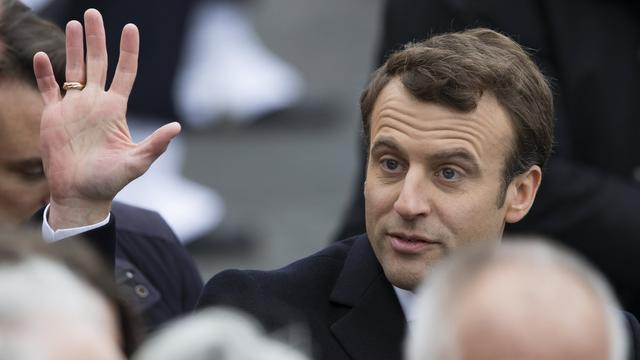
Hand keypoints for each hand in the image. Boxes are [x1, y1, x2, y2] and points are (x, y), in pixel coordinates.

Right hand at [33, 9, 180, 228]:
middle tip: (93, 13)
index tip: (131, 27)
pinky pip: (49, 89)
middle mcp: (95, 103)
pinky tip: (43, 56)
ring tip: (73, 23)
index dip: (128, 51)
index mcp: (115, 110)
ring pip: (74, 69)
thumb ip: (156, 144)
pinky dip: (45, 73)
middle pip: (98, 63)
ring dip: (73, 47)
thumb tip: (177, 127)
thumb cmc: (110, 181)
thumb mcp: (136, 163)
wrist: (80, 194)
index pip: (125, 72)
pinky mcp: (53, 116)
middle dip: (96, 38)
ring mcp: (74, 108)